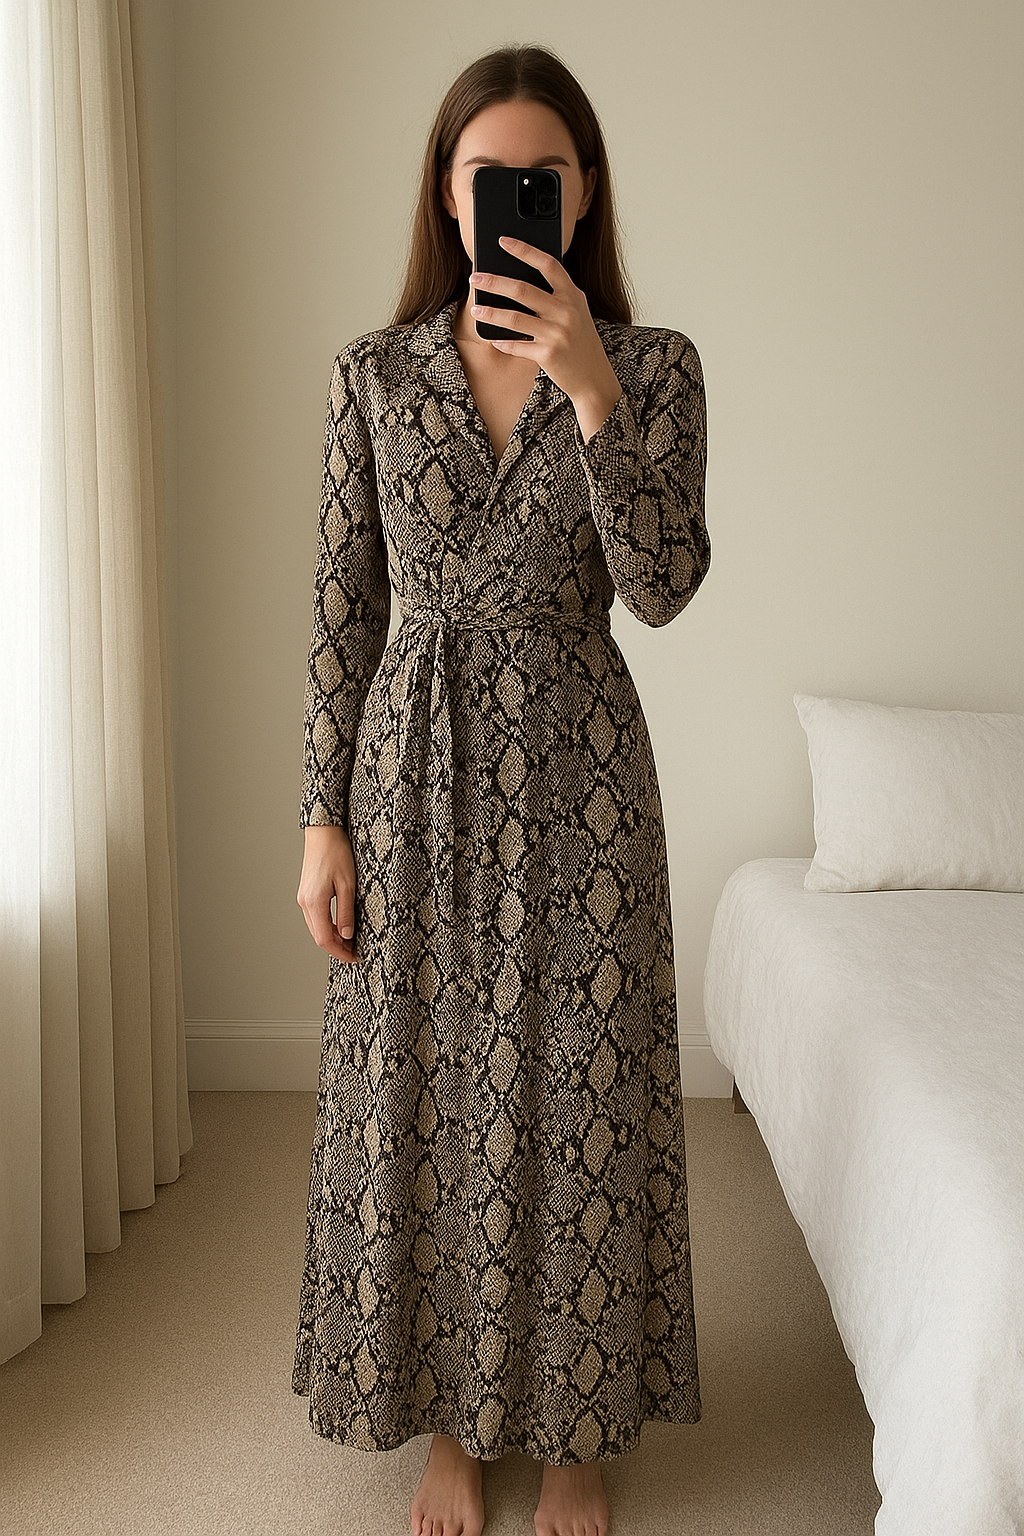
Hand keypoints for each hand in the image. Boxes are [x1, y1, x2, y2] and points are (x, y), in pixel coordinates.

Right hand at [296, 825, 360, 963]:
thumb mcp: (348, 885)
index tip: (354, 958)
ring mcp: (303, 898)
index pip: (325, 939)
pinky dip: (327, 926)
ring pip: (316, 928)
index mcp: (314, 903)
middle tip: (356, 952)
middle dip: (337, 948)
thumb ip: (346, 912)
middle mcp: (305, 903)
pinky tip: (340, 925)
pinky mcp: (306, 893)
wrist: (323, 833)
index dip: (340, 952)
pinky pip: (315, 917)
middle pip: (319, 936)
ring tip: (351, 941)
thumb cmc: (337, 853)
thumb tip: (348, 935)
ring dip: (332, 937)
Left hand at [469, 237, 622, 439]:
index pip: (548, 264)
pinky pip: (518, 346)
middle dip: (494, 282)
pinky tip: (493, 339)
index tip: (503, 241)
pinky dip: (504, 343)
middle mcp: (566, 311)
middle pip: (523, 290)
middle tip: (475, 278)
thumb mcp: (576, 312)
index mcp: (573, 295)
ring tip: (475, 310)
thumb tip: (517, 283)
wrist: (594, 377)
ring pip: (515, 318)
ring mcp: (557, 333)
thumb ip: (556, 296)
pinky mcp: (549, 355)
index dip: (524, 250)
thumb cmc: (580, 341)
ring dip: (491, 313)